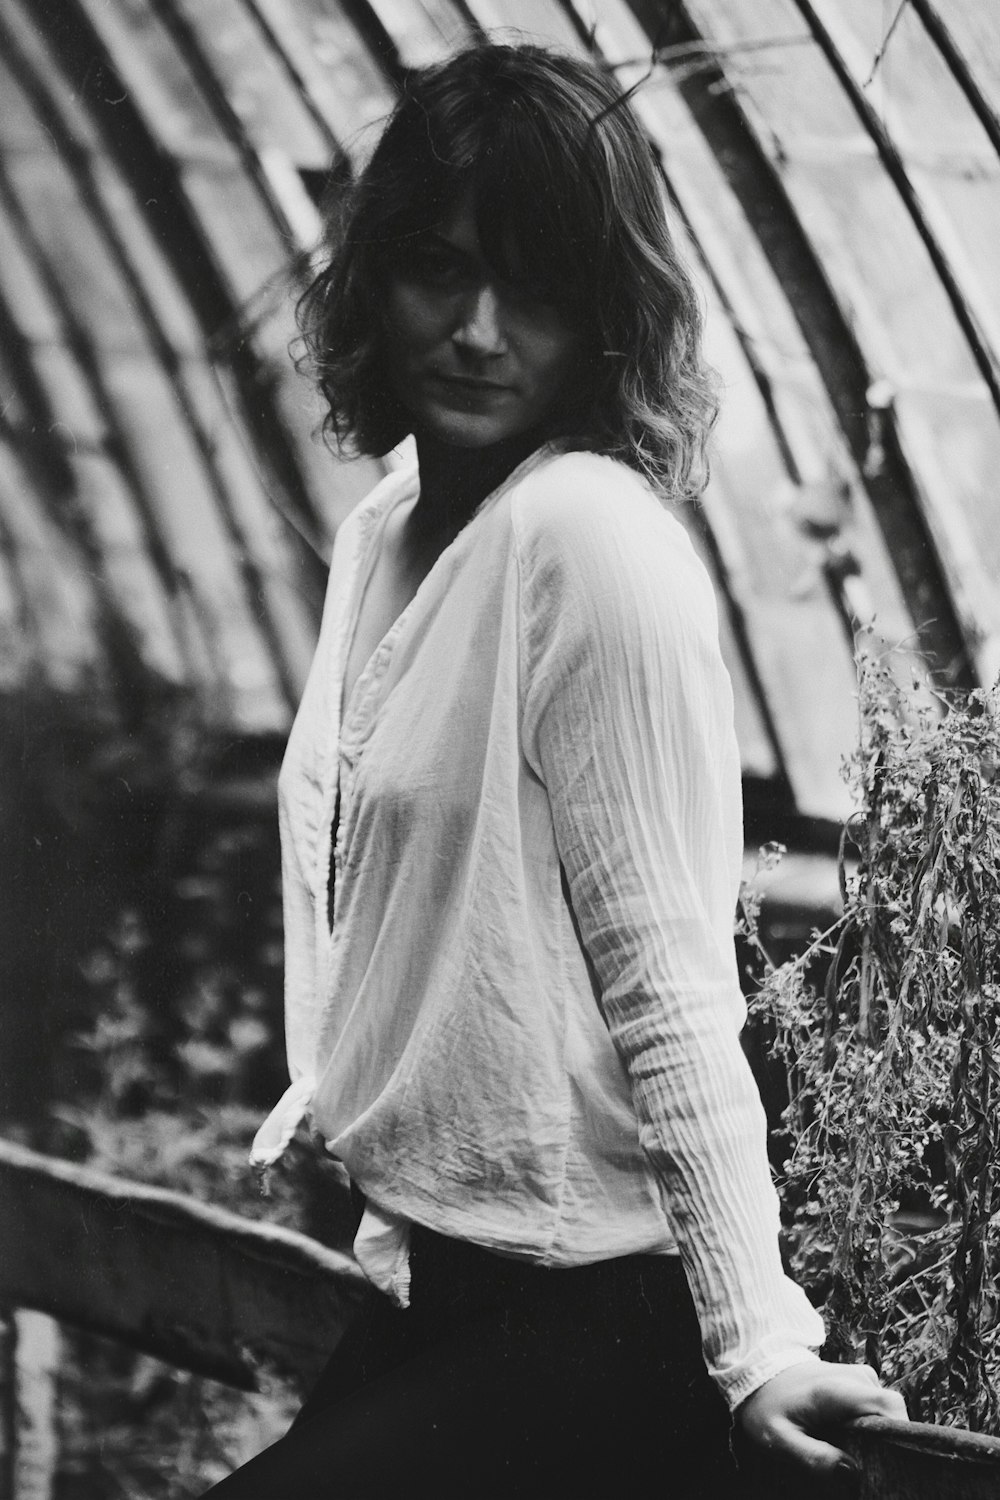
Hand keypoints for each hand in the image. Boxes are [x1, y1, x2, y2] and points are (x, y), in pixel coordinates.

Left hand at [736, 1360, 906, 1482]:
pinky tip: (852, 1439)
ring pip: (886, 1410)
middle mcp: (854, 1377)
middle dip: (889, 1440)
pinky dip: (872, 1424)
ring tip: (856, 1452)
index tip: (891, 1461)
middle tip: (868, 1464)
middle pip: (892, 1410)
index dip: (900, 1433)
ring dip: (879, 1433)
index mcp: (837, 1389)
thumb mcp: (779, 1438)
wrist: (758, 1374)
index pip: (889, 1405)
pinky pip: (877, 1406)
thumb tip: (851, 1472)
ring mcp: (858, 1376)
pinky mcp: (858, 1380)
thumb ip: (812, 1457)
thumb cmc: (768, 1407)